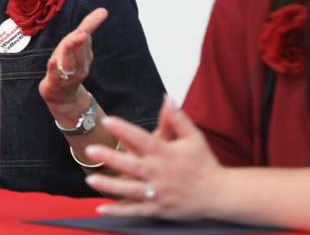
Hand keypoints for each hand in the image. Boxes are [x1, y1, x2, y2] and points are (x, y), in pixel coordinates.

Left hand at [39, 7, 107, 107]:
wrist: (64, 97)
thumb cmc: (70, 65)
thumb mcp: (78, 45)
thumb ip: (88, 26)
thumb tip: (104, 10)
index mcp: (85, 55)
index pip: (86, 40)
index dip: (90, 27)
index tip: (99, 16)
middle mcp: (79, 66)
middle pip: (79, 53)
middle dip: (80, 43)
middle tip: (81, 34)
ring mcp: (67, 75)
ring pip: (69, 64)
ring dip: (69, 54)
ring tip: (68, 43)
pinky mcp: (54, 82)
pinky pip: (55, 75)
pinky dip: (53, 69)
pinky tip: (51, 61)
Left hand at [83, 98, 226, 219]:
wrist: (218, 194)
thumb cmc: (204, 163)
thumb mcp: (193, 137)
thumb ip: (178, 118)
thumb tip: (167, 98)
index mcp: (166, 154)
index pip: (141, 139)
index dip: (124, 129)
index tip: (108, 121)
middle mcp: (159, 173)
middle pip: (131, 165)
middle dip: (110, 158)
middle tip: (90, 150)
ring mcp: (158, 193)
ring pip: (129, 190)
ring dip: (109, 186)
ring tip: (91, 179)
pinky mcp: (158, 209)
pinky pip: (135, 211)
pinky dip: (118, 211)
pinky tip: (102, 209)